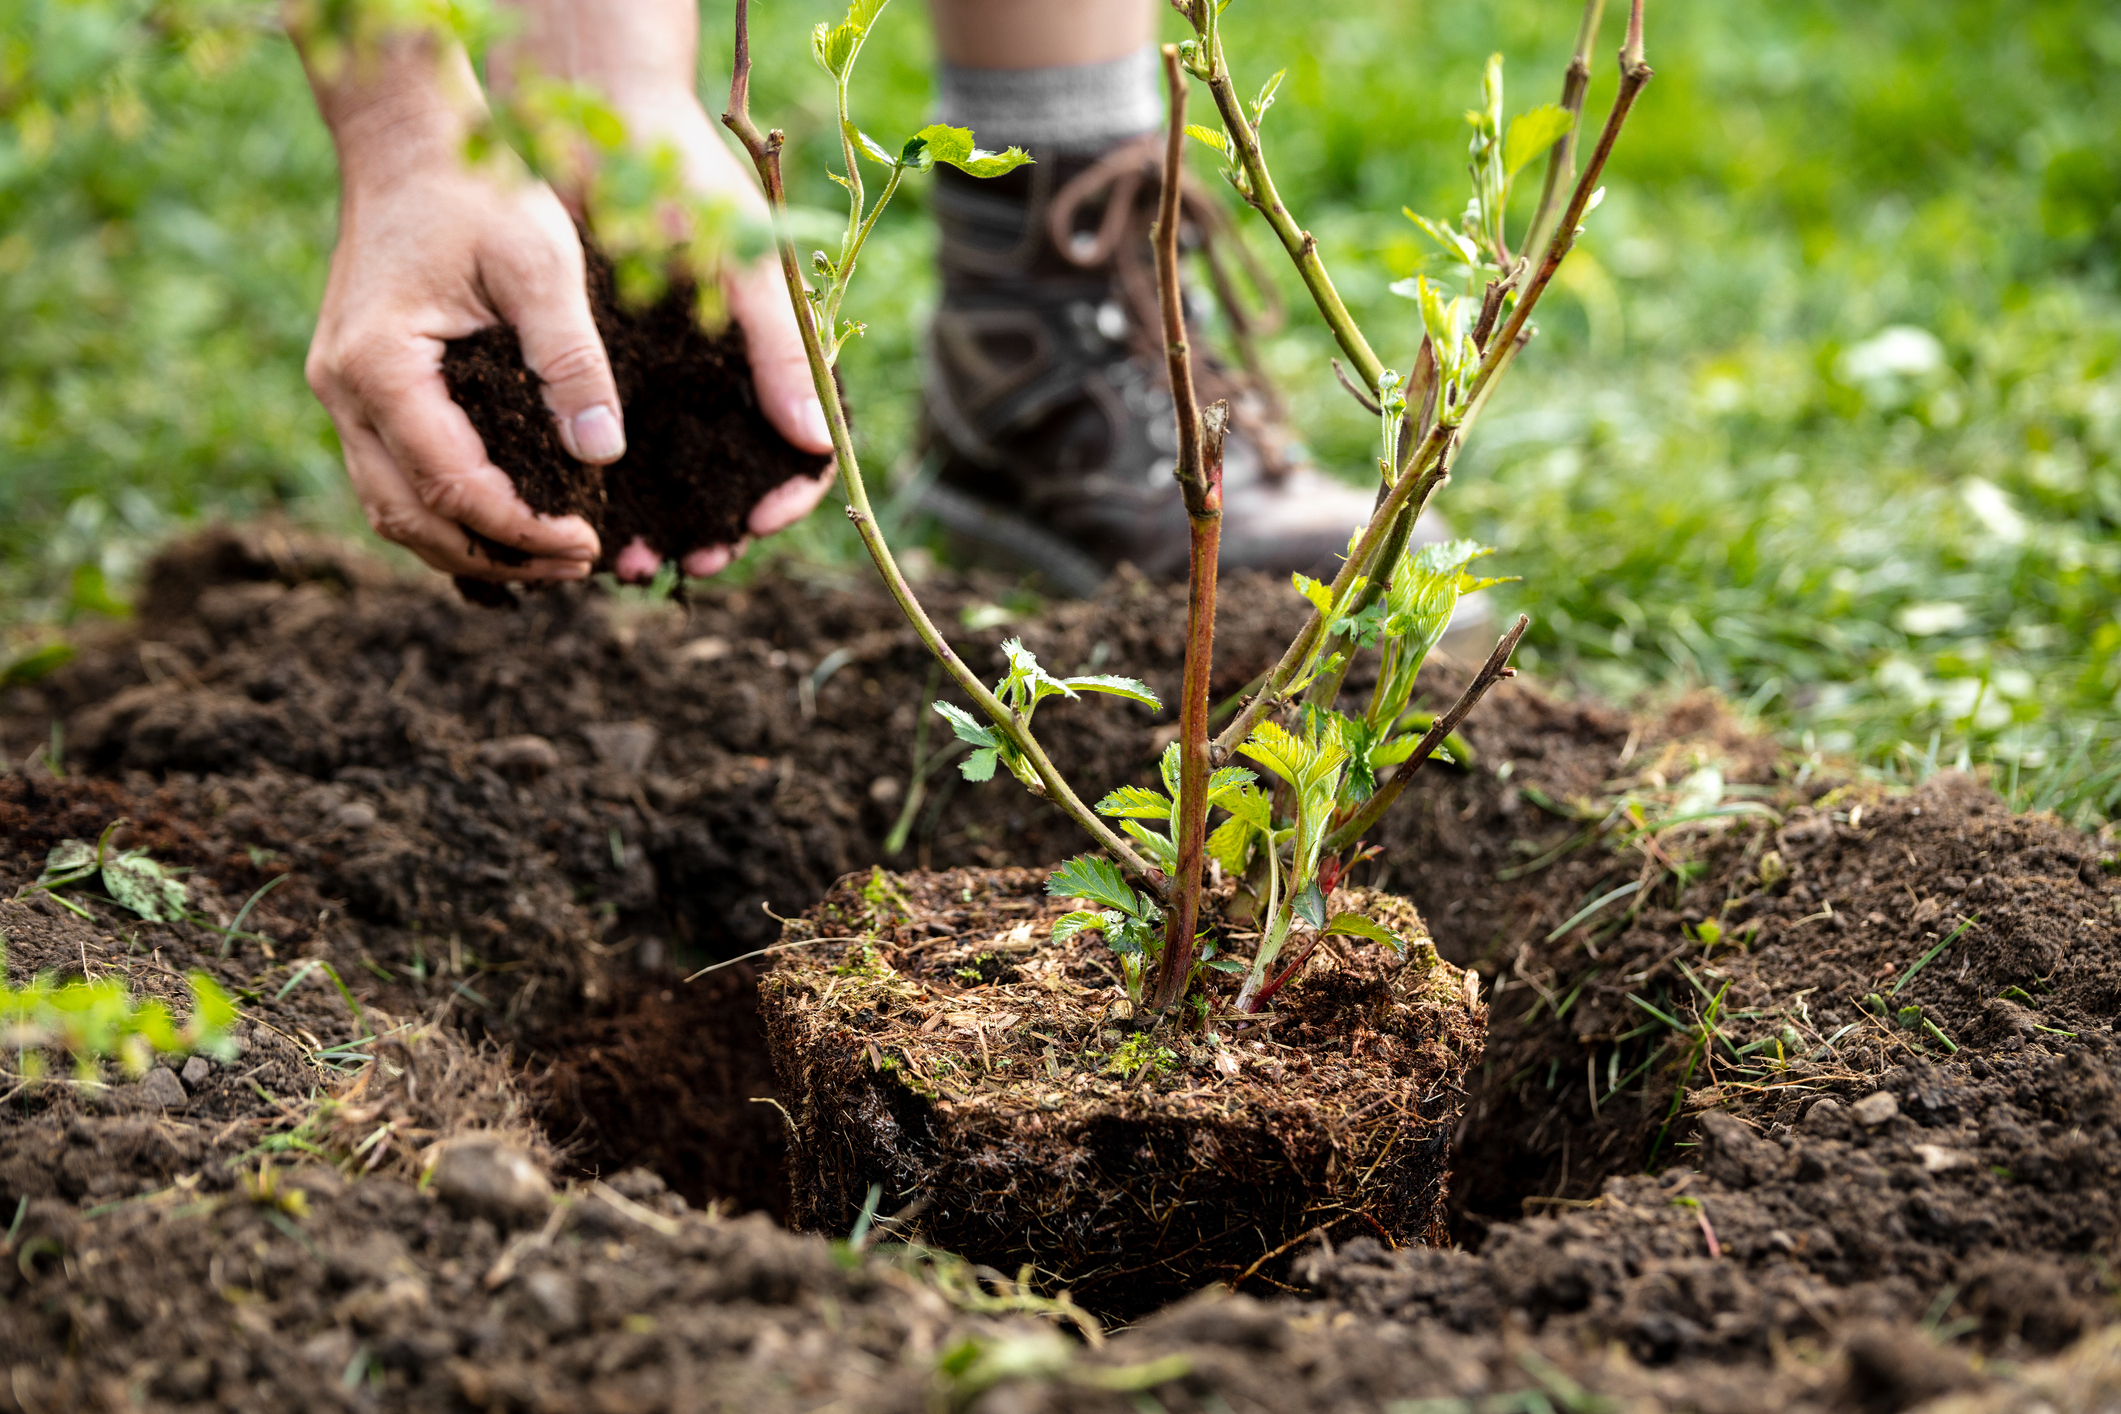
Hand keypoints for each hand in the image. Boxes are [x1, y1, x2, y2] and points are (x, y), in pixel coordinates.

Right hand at [301, 37, 613, 581]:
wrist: (410, 137)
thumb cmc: (480, 187)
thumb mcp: (543, 264)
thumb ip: (571, 359)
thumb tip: (601, 453)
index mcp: (380, 366)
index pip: (453, 488)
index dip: (524, 529)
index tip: (590, 542)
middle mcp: (341, 389)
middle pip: (410, 519)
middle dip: (496, 557)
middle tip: (577, 565)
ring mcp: (339, 389)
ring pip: (392, 508)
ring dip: (467, 545)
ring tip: (549, 557)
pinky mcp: (356, 384)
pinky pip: (392, 475)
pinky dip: (445, 512)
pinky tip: (509, 519)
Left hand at [574, 98, 839, 583]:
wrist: (594, 118)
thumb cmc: (686, 180)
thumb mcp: (744, 264)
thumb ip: (781, 351)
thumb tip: (817, 443)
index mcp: (774, 352)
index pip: (802, 446)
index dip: (788, 493)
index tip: (757, 522)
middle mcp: (723, 374)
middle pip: (736, 477)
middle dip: (719, 529)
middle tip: (695, 563)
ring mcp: (666, 375)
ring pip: (674, 475)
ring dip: (661, 524)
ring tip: (633, 561)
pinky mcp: (608, 367)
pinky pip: (615, 446)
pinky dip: (609, 490)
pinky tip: (591, 519)